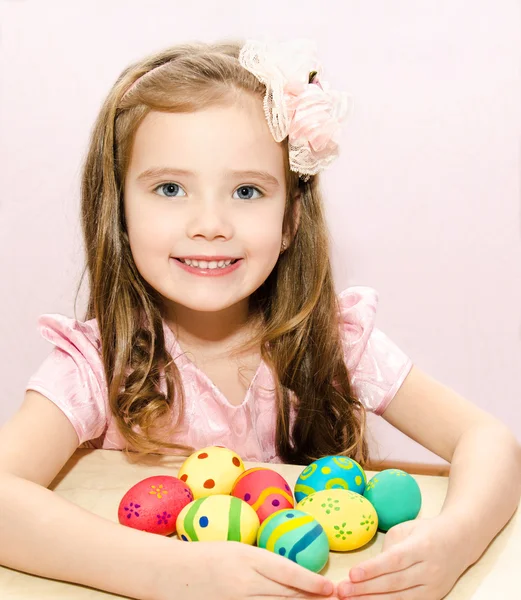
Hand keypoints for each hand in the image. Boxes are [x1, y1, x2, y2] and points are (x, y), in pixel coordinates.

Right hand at [153, 539, 337, 599]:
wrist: (170, 572)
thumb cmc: (205, 555)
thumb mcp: (236, 550)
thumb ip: (262, 562)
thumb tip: (291, 574)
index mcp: (247, 558)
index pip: (287, 572)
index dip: (311, 581)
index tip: (329, 587)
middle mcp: (244, 583)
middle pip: (286, 594)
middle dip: (310, 597)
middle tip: (331, 598)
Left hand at [336, 516, 469, 599]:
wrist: (460, 541)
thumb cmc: (426, 532)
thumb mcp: (406, 529)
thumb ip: (388, 548)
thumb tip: (369, 568)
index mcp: (422, 546)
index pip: (394, 560)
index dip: (372, 569)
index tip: (352, 574)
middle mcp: (430, 569)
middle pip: (394, 583)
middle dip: (365, 589)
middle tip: (342, 591)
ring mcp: (433, 587)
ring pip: (400, 599)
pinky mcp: (434, 598)